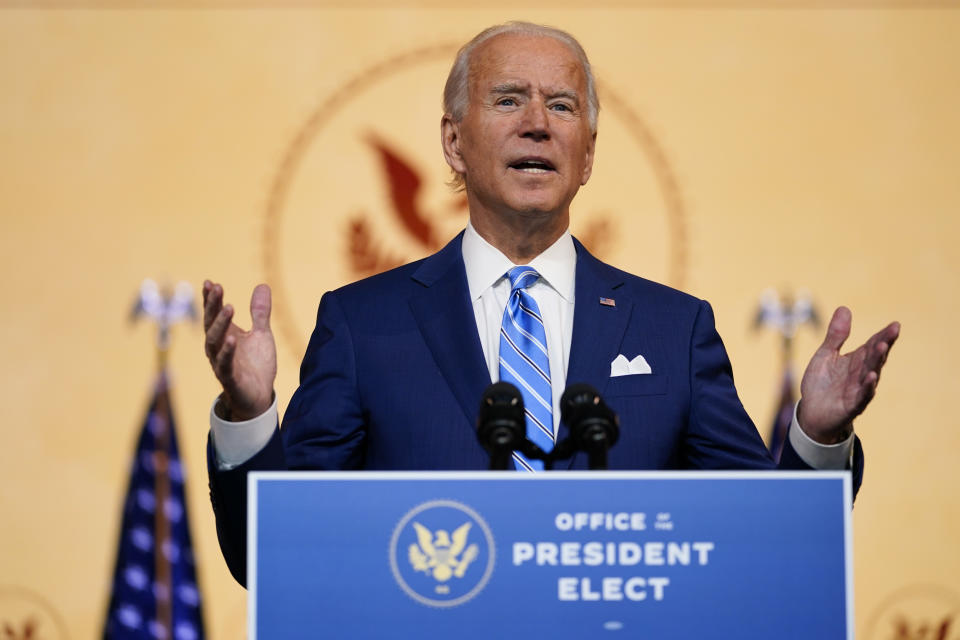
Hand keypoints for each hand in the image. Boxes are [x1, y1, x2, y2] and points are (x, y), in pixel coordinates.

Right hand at [202, 280, 276, 420]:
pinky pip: (224, 364)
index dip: (211, 299)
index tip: (210, 282)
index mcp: (225, 335)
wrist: (260, 396)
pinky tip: (232, 338)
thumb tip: (262, 285)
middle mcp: (218, 348)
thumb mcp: (262, 334)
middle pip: (210, 324)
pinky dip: (227, 351)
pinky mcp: (230, 378)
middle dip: (212, 305)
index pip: (214, 314)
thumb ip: (260, 312)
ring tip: (228, 307)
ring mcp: (222, 363)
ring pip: (214, 342)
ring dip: (220, 324)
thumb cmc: (256, 365)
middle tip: (216, 288)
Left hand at [797, 306, 899, 443]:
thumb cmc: (821, 383)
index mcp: (857, 360)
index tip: (895, 324)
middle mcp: (862, 373)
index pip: (873, 345)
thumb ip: (836, 335)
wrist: (811, 412)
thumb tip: (844, 308)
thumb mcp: (826, 354)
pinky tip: (871, 377)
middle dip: (883, 344)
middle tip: (891, 332)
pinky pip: (862, 396)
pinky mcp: (852, 405)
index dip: (884, 335)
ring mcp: (858, 389)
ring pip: (871, 374)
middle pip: (875, 357)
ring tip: (882, 347)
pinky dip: (867, 387)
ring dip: (876, 362)